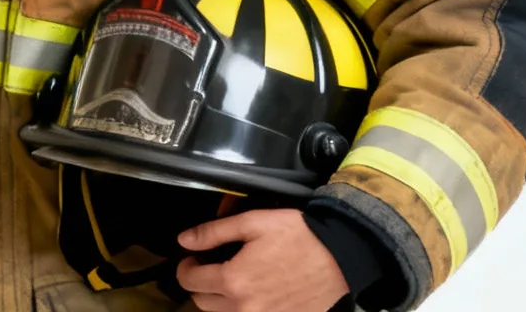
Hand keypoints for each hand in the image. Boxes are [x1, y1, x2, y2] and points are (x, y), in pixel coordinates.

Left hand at [175, 207, 347, 311]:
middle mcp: (245, 307)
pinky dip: (245, 307)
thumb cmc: (299, 236)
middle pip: (202, 302)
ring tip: (235, 279)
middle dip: (200, 283)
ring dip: (221, 299)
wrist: (342, 257)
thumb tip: (184, 240)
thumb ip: (213, 232)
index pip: (189, 280)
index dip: (186, 266)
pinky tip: (256, 291)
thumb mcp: (253, 223)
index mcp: (233, 280)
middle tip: (212, 266)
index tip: (195, 257)